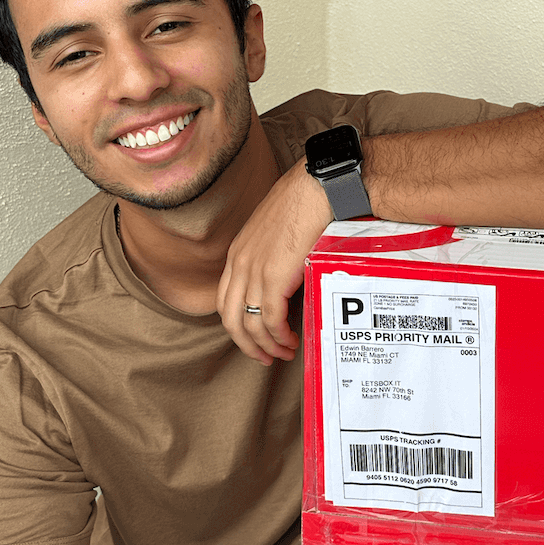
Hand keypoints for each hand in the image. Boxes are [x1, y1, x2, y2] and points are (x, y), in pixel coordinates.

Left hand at [217, 162, 331, 363]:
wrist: (317, 188)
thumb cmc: (305, 203)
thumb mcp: (277, 233)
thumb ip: (274, 257)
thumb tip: (288, 282)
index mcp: (238, 253)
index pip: (226, 300)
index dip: (237, 326)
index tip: (254, 338)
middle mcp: (240, 264)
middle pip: (230, 318)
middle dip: (247, 344)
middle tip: (265, 357)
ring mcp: (254, 271)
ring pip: (249, 324)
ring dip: (266, 345)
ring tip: (283, 352)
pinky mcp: (274, 277)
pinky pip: (269, 318)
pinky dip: (278, 335)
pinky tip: (289, 340)